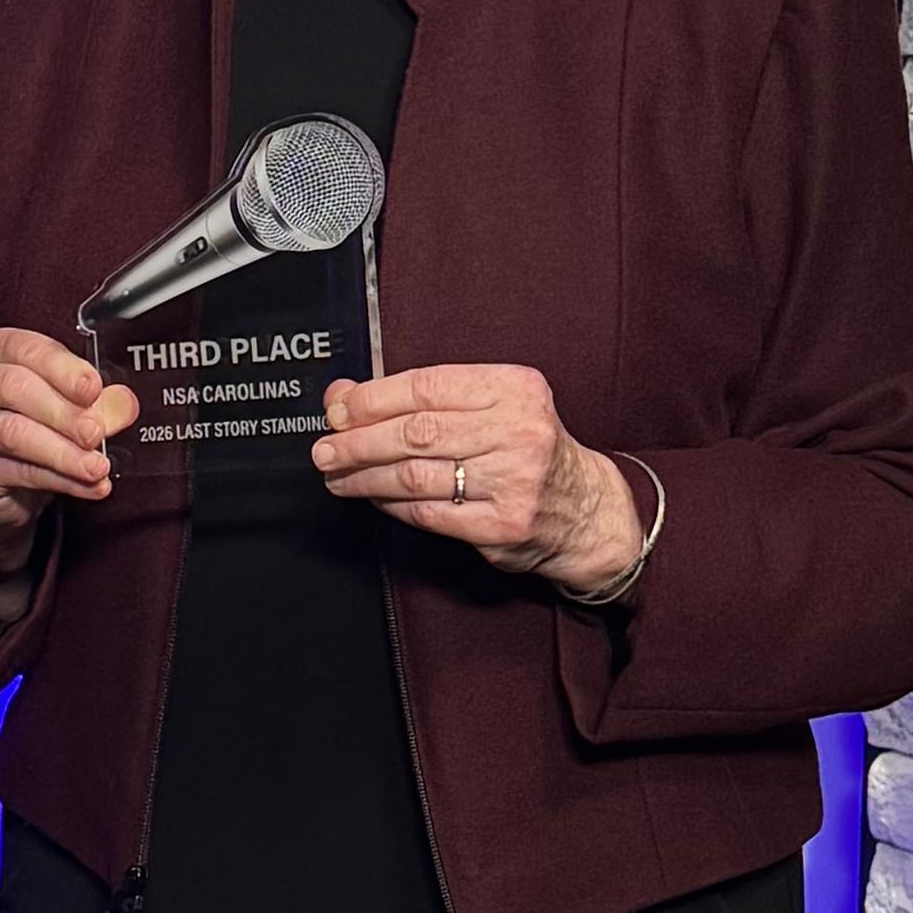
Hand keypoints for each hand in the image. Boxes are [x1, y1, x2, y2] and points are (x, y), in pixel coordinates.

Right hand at [0, 329, 140, 590]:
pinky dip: (60, 480)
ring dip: (62, 452)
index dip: (62, 369)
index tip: (92, 388)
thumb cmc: (35, 424)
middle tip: (95, 432)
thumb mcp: (69, 404)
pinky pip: (17, 471)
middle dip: (62, 412)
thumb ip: (97, 401)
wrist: (5, 481)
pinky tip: (88, 485)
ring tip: (96, 466)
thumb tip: (123, 404)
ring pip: (12, 433)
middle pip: (14, 388)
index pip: (27, 349)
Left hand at [313, 365, 643, 593]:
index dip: (372, 399)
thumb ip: (422, 398)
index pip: (427, 387)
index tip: (339, 410)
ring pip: (416, 475)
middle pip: (416, 432)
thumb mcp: (491, 407)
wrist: (587, 510)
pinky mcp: (502, 526)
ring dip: (365, 476)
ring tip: (338, 475)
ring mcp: (513, 481)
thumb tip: (345, 396)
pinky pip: (428, 513)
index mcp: (515, 388)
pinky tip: (374, 497)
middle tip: (325, 449)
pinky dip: (391, 504)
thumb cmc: (529, 450)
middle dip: (358, 441)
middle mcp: (519, 432)